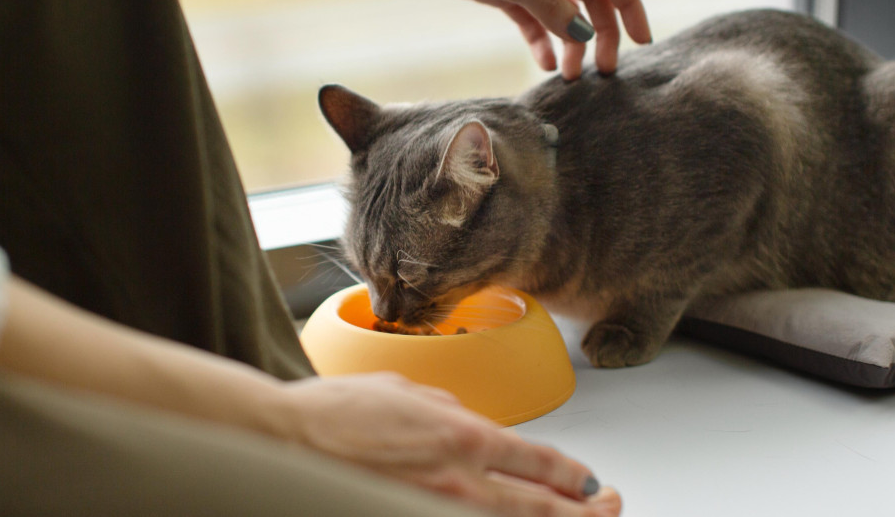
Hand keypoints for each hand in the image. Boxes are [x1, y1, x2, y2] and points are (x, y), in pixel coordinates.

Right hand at [277, 373, 621, 516]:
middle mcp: (460, 478)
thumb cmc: (336, 413)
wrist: (286, 441)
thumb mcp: (408, 390)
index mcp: (464, 435)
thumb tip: (475, 424)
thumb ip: (450, 409)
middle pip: (543, 508)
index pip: (541, 462)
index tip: (589, 482)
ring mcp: (435, 508)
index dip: (574, 476)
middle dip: (586, 513)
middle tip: (607, 509)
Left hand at [385, 0, 650, 79]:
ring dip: (570, 44)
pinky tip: (541, 65)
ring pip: (564, 15)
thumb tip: (584, 35)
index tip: (642, 43)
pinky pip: (534, 21)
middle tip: (601, 72)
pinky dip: (541, 42)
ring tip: (567, 77)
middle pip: (592, 1)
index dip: (631, 8)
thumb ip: (549, 7)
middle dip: (601, 36)